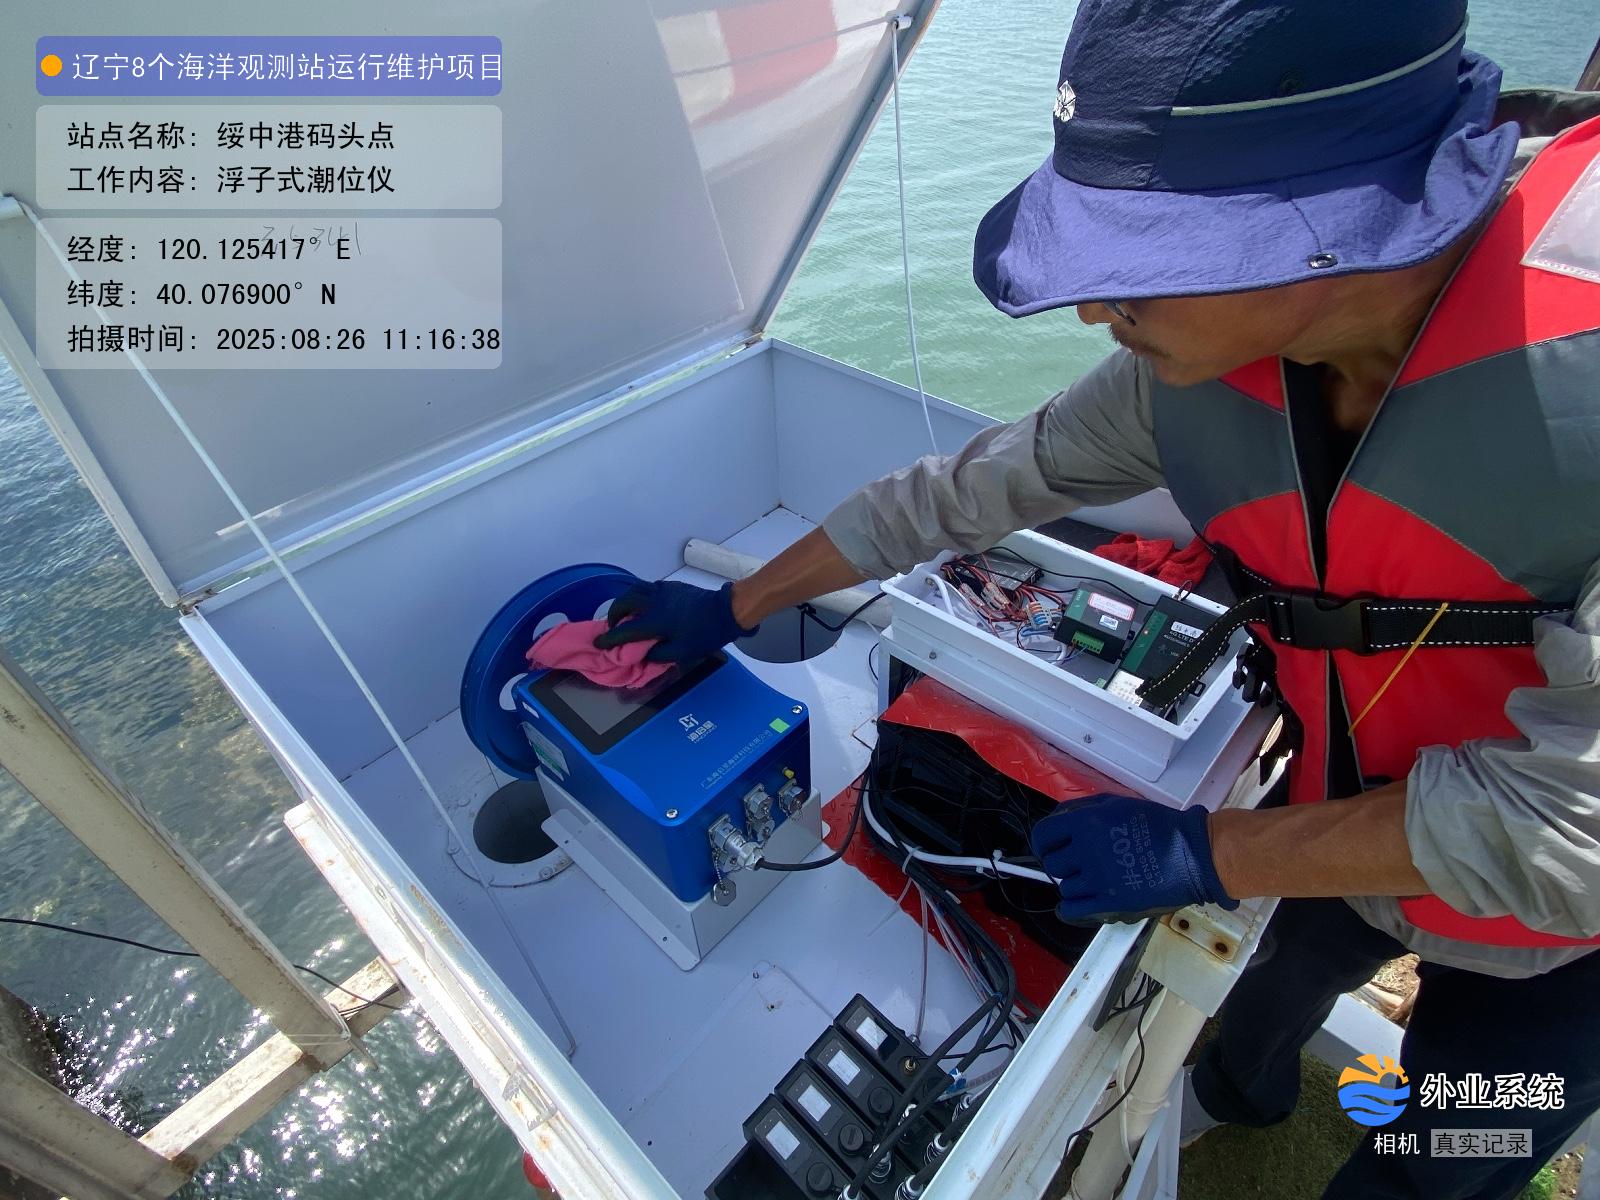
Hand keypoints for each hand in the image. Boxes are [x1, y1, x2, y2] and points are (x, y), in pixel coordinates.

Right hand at [592, 580, 756, 663]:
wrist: (726, 610)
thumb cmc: (705, 634)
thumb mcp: (682, 653)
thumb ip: (657, 654)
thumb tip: (643, 654)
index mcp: (654, 620)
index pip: (624, 630)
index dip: (609, 639)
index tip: (599, 643)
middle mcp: (653, 602)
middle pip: (624, 602)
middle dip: (614, 614)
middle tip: (613, 625)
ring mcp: (663, 590)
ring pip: (634, 589)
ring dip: (625, 601)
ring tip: (625, 612)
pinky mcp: (672, 586)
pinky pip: (649, 587)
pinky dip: (640, 595)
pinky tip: (646, 605)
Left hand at [1029, 793, 1236, 923]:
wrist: (1193, 854)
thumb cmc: (1159, 825)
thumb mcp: (1116, 804)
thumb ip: (1082, 810)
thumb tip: (1057, 821)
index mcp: (1086, 822)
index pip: (1043, 835)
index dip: (1043, 842)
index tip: (1049, 848)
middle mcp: (1087, 850)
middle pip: (1052, 864)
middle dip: (1061, 863)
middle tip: (1077, 863)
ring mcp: (1098, 879)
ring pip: (1064, 887)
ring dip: (1074, 884)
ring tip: (1093, 879)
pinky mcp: (1111, 903)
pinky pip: (1074, 909)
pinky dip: (1070, 908)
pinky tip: (1077, 902)